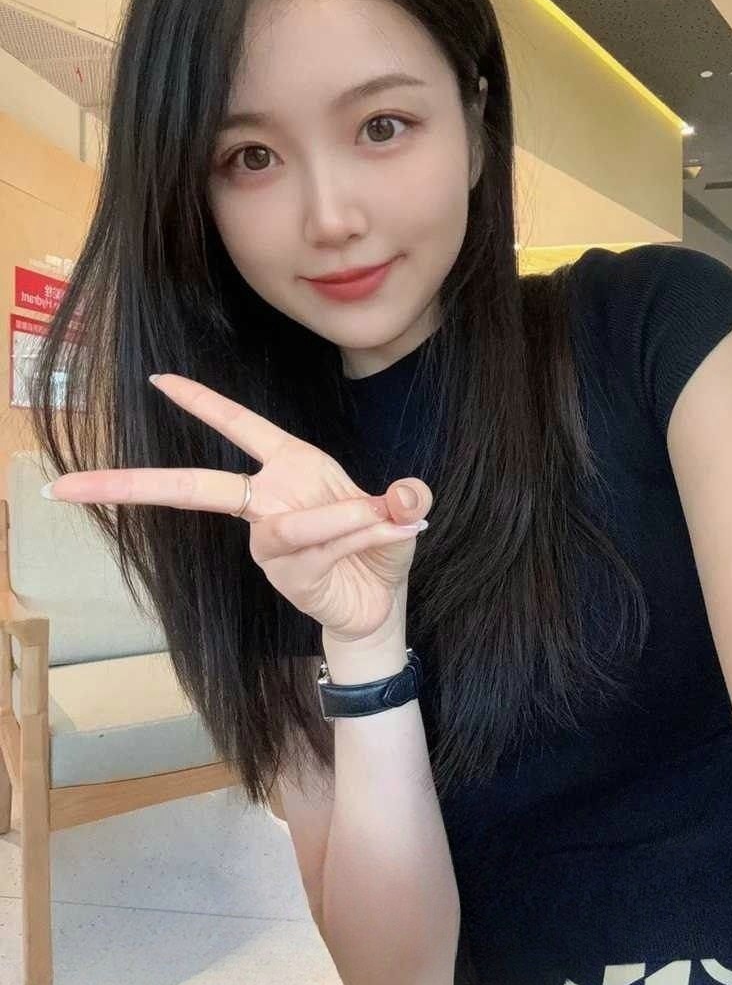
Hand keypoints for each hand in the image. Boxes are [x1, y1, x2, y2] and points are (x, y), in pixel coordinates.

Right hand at [43, 373, 432, 640]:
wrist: (380, 605)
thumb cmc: (378, 547)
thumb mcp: (402, 514)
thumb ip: (407, 500)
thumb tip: (410, 497)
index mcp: (290, 467)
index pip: (239, 427)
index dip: (201, 403)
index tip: (157, 379)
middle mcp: (268, 501)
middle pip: (193, 488)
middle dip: (133, 484)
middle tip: (68, 486)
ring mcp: (269, 542)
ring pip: (286, 525)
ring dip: (340, 518)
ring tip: (384, 518)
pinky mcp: (282, 574)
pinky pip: (315, 549)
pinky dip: (356, 538)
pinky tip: (386, 538)